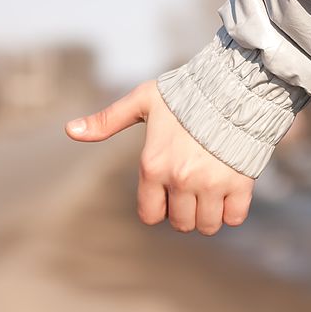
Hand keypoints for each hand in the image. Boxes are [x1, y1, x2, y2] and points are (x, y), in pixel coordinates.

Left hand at [65, 80, 254, 235]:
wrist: (234, 85)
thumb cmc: (186, 94)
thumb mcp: (143, 101)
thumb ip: (107, 120)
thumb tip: (70, 131)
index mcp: (153, 165)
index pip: (151, 215)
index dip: (160, 208)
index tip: (170, 193)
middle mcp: (180, 179)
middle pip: (182, 224)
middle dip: (186, 213)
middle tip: (195, 191)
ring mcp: (211, 183)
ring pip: (208, 225)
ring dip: (210, 216)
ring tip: (213, 194)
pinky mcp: (240, 184)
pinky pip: (235, 218)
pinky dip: (233, 211)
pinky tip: (231, 191)